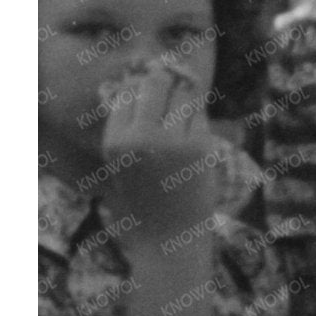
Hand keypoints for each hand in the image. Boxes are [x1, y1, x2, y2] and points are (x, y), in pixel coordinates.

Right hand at [94, 62, 227, 234]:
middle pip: (155, 84)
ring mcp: (171, 142)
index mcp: (114, 140)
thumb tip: (139, 81)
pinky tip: (194, 126)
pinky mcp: (200, 147)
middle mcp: (139, 138)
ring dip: (185, 95)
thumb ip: (127, 125)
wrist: (167, 235)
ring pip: (183, 95)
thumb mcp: (121, 160)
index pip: (127, 91)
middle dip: (165, 80)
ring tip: (183, 105)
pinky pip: (200, 115)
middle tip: (172, 82)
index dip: (141, 85)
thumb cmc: (142, 197)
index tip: (150, 86)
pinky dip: (199, 115)